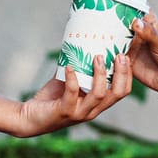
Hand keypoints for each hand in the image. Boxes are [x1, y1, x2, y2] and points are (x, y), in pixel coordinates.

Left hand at [10, 44, 136, 136]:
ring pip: (99, 94)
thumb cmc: (52, 98)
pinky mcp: (64, 111)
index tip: (127, 55)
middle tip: (119, 55)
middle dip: (121, 74)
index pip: (122, 91)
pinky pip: (72, 93)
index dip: (128, 74)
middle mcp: (92, 110)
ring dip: (100, 74)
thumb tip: (83, 39)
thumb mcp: (70, 81)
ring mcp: (79, 112)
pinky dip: (72, 78)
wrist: (29, 117)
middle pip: (117, 94)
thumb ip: (80, 67)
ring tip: (97, 57)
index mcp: (98, 103)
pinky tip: (69, 66)